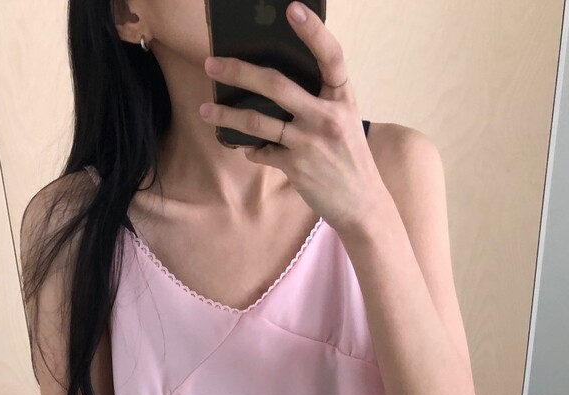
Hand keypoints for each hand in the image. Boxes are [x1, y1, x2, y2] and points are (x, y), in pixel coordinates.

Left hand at [199, 1, 382, 234]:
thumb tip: (274, 86)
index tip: (293, 9)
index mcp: (342, 97)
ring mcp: (310, 142)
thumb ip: (319, 100)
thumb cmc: (348, 157)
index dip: (313, 31)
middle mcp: (327, 116)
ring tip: (206, 110)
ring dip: (227, 116)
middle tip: (211, 64)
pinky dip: (250, 149)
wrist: (361, 202)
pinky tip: (245, 147)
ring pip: (258, 121)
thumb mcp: (343, 120)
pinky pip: (262, 152)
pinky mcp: (296, 166)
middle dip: (239, 72)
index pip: (331, 56)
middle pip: (276, 85)